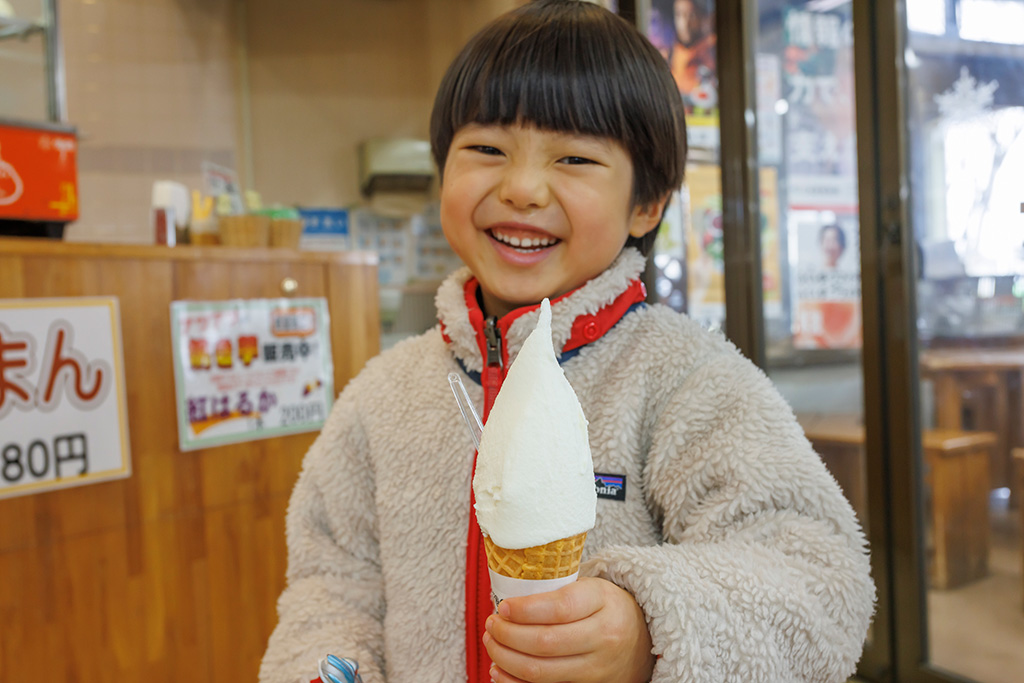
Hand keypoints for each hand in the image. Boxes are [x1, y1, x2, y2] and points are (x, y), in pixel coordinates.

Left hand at [482, 577, 655, 682]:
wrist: (644, 639)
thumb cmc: (605, 607)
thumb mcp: (591, 588)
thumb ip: (556, 591)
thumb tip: (506, 601)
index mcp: (603, 602)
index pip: (558, 608)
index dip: (523, 610)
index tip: (503, 607)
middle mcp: (604, 637)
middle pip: (545, 642)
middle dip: (507, 635)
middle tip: (491, 624)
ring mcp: (598, 669)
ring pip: (541, 671)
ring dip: (506, 658)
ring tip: (492, 643)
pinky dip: (515, 682)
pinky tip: (500, 670)